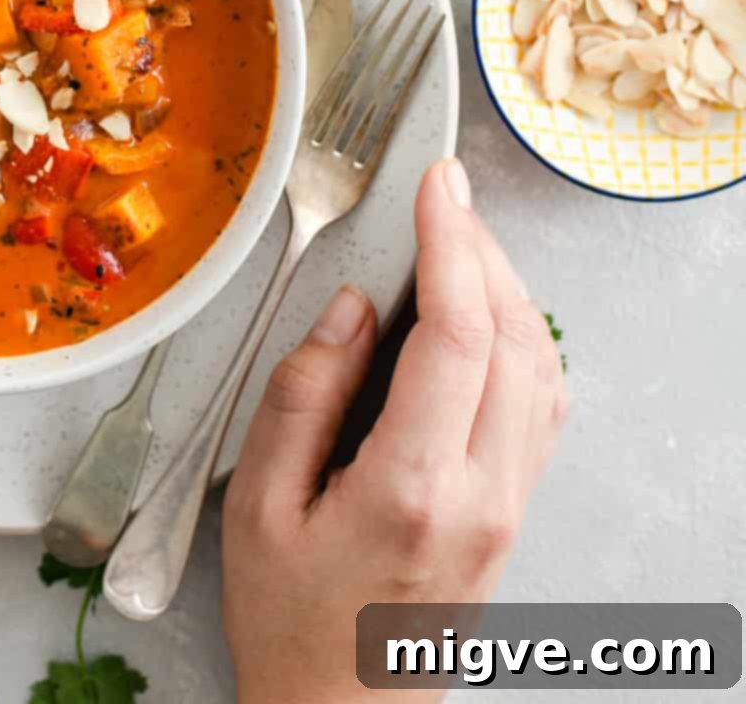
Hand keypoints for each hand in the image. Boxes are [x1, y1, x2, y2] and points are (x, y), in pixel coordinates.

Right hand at [222, 157, 567, 703]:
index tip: (438, 182)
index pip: (459, 335)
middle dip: (480, 246)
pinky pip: (544, 401)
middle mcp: (483, 495)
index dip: (452, 241)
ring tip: (455, 238)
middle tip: (441, 194)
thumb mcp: (259, 505)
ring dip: (506, 285)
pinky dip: (522, 335)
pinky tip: (485, 312)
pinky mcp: (517, 511)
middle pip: (514, 336)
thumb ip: (303, 394)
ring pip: (541, 363)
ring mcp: (511, 506)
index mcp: (413, 488)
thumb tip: (349, 305)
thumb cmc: (292, 620)